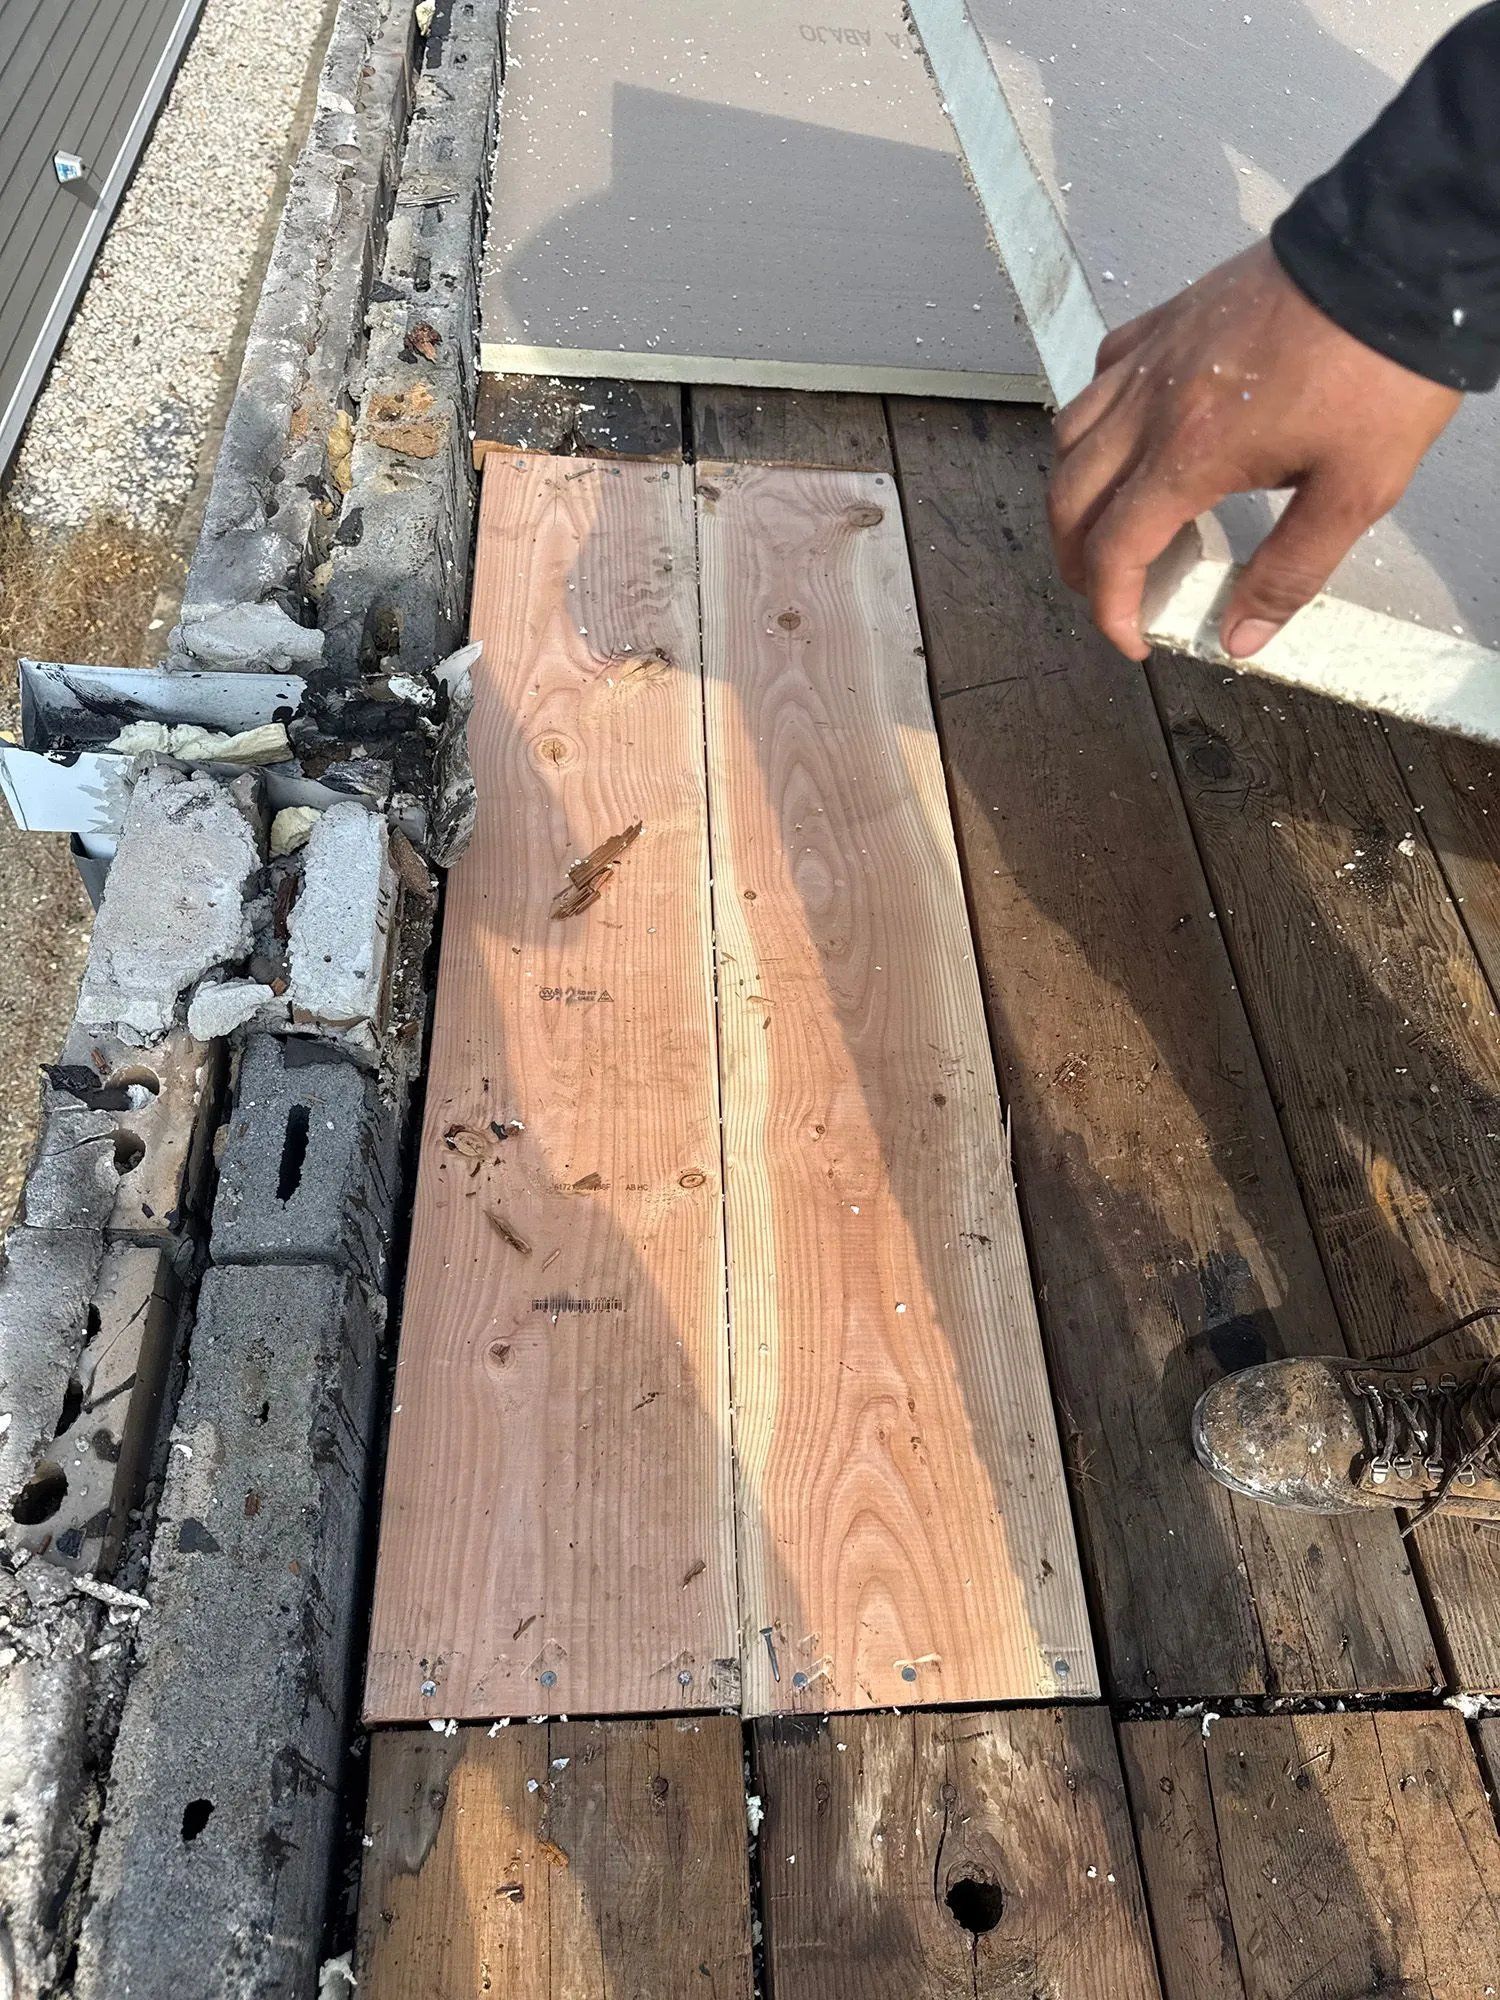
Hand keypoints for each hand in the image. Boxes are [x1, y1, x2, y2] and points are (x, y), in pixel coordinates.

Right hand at [1047, 240, 1460, 660]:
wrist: (1398, 256)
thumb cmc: (1381, 370)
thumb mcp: (1356, 490)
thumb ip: (1292, 571)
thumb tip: (1241, 637)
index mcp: (1191, 454)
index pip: (1114, 551)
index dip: (1110, 608)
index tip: (1131, 640)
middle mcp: (1151, 406)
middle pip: (1070, 500)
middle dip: (1076, 561)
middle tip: (1107, 593)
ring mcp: (1152, 356)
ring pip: (1070, 437)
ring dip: (1073, 494)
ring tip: (1102, 525)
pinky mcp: (1168, 319)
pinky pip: (1101, 375)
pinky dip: (1095, 420)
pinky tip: (1126, 437)